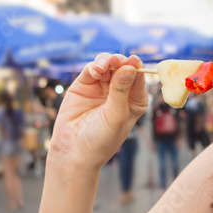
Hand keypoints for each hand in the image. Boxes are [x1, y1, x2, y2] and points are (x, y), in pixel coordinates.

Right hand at [49, 53, 148, 169]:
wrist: (74, 152)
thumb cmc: (101, 139)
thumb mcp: (116, 116)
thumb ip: (121, 90)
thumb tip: (129, 67)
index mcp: (134, 101)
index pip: (138, 79)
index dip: (137, 68)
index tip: (134, 60)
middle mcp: (120, 92)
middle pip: (123, 68)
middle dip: (121, 62)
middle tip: (117, 60)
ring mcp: (102, 87)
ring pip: (108, 65)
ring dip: (107, 61)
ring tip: (106, 64)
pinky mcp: (84, 85)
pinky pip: (92, 70)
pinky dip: (95, 66)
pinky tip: (96, 70)